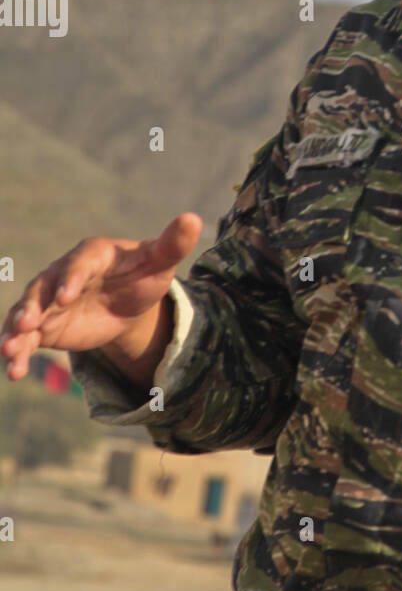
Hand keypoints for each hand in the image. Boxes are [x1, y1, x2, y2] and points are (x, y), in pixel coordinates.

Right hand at [0, 214, 202, 380]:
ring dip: (16, 331)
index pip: (78, 265)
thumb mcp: (160, 262)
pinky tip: (14, 371)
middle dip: (32, 307)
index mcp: (90, 255)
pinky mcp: (45, 326)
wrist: (128, 303)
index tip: (65, 297)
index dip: (70, 279)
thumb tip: (194, 219)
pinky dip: (19, 352)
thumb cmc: (143, 275)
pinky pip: (28, 338)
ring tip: (9, 350)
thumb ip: (173, 244)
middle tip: (23, 323)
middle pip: (42, 289)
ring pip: (28, 314)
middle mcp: (62, 275)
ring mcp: (49, 301)